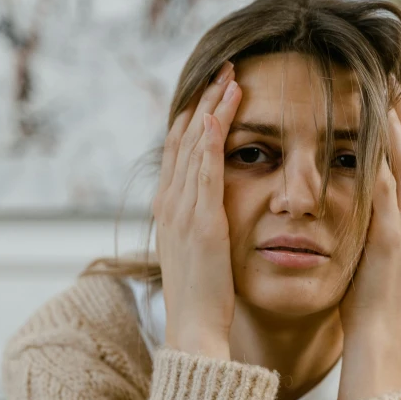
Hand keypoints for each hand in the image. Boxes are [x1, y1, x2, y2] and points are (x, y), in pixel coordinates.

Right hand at [153, 61, 241, 358]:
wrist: (193, 330)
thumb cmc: (202, 298)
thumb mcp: (197, 254)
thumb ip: (200, 226)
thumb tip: (211, 211)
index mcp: (170, 209)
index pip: (180, 151)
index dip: (195, 117)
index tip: (213, 92)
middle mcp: (170, 203)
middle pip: (184, 138)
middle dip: (204, 101)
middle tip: (223, 69)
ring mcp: (182, 210)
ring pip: (194, 146)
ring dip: (212, 108)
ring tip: (230, 77)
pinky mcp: (200, 221)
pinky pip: (204, 170)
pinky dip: (211, 139)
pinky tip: (221, 113)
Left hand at [337, 88, 400, 399]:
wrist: (376, 331)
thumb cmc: (370, 291)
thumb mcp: (378, 245)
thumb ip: (378, 214)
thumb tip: (363, 188)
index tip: (394, 91)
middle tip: (391, 76)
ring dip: (396, 123)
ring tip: (385, 90)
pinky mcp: (391, 235)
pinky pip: (386, 188)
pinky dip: (380, 158)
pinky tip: (370, 133)